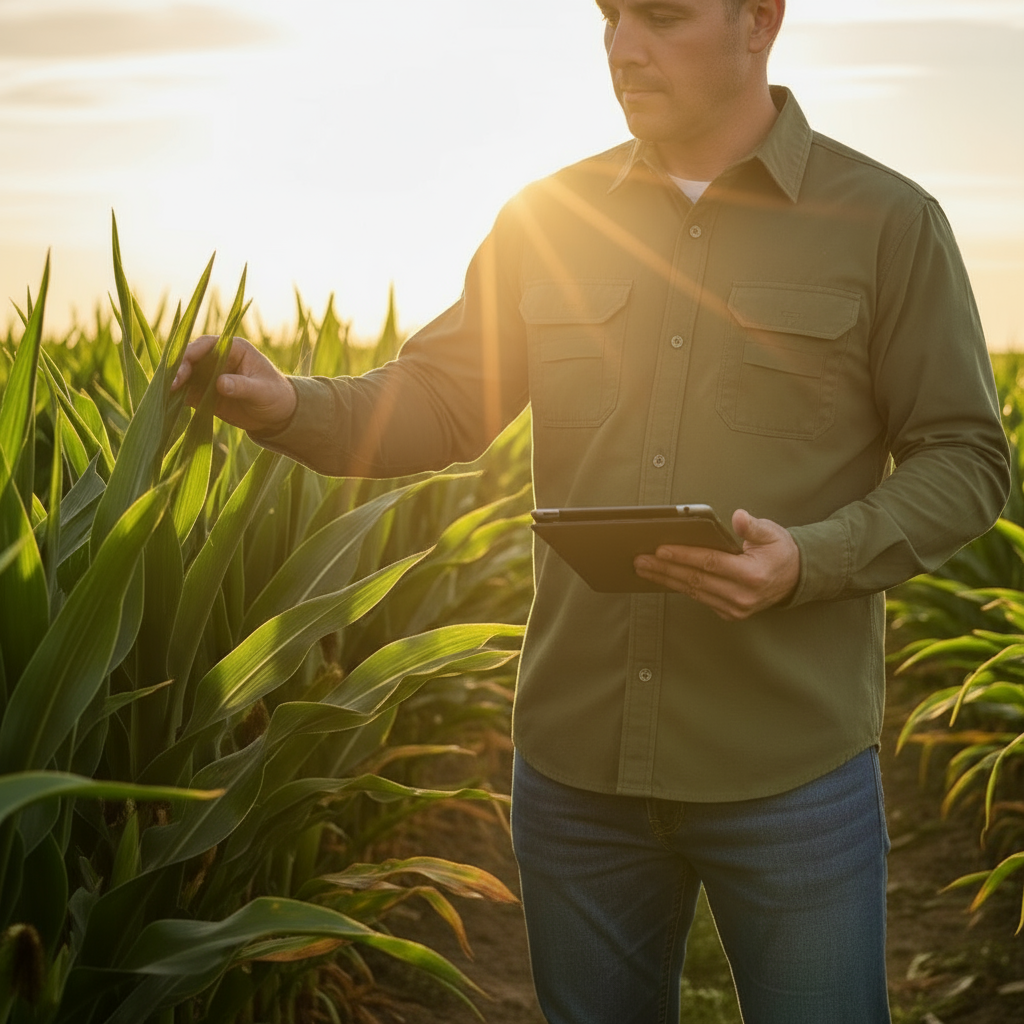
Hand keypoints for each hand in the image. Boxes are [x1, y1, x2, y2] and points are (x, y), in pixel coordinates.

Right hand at [170, 335, 296, 433]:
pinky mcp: (204, 393)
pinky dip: (177, 397)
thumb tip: (220, 384)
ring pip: (185, 374)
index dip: (191, 355)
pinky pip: (186, 392)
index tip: (182, 370)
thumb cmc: (275, 396)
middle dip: (178, 369)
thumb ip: (242, 386)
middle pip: (190, 358)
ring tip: (167, 395)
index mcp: (233, 348)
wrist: (277, 416)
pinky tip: (170, 405)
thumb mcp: (262, 392)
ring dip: (174, 383)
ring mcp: (209, 376)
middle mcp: (217, 358)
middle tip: (172, 385)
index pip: (206, 345)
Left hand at [633, 509, 799, 620]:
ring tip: (644, 568)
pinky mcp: (730, 613)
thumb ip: (753, 527)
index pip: (710, 564)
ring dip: (666, 579)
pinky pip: (699, 598)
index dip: (683, 556)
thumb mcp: (772, 533)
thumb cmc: (780, 551)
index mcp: (752, 575)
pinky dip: (680, 587)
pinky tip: (663, 578)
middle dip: (665, 569)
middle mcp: (742, 596)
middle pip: (695, 580)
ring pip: (693, 592)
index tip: (660, 550)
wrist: (795, 578)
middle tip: (640, 560)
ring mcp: (736, 608)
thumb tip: (738, 517)